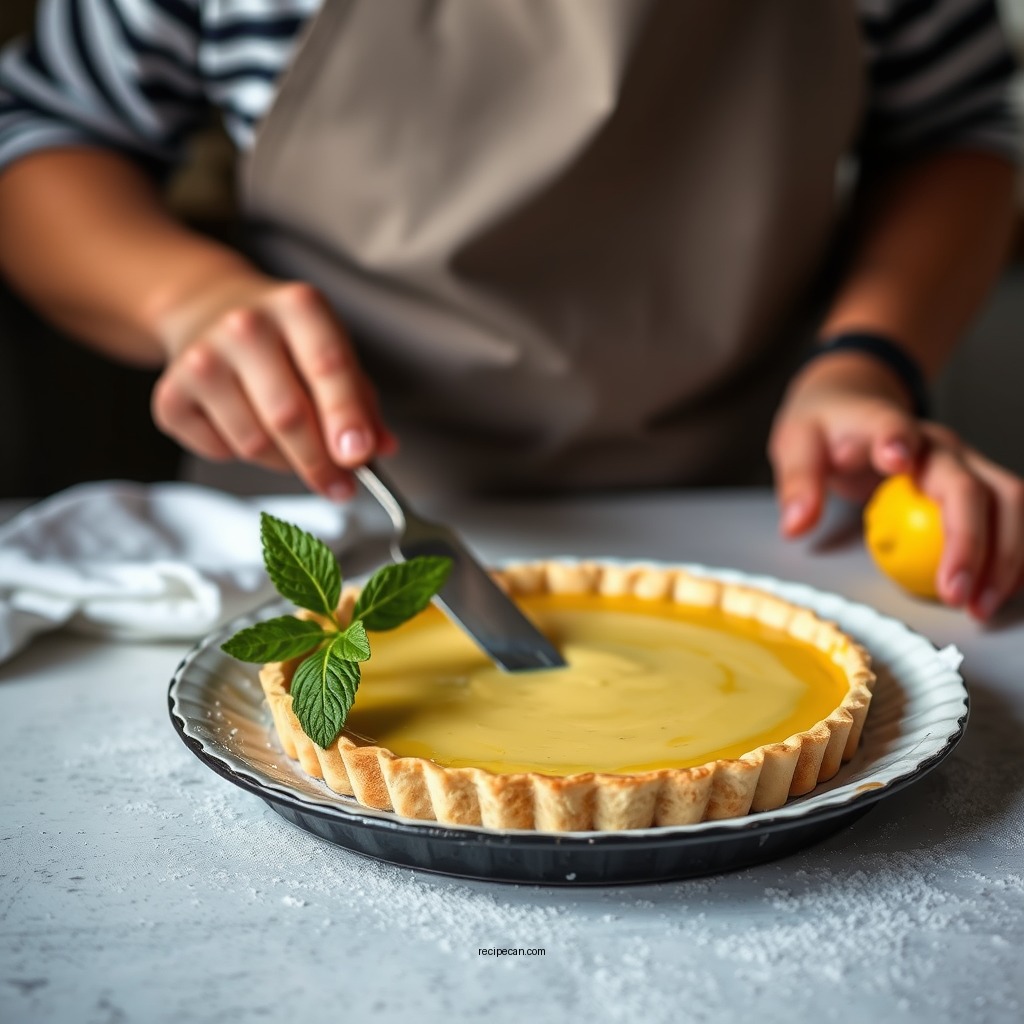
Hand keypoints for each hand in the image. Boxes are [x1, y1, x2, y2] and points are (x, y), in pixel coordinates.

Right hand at [151, 275, 395, 499]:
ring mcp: (202, 357)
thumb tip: (378, 448)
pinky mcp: (169, 392)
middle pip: (287, 416)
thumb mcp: (332, 351)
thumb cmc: (285, 340)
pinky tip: (242, 424)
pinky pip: (218, 450)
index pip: (327, 367)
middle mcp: (246, 325)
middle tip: (339, 485)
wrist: (209, 308)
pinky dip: (238, 454)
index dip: (345, 417)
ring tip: (288, 444)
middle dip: (319, 462)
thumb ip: (361, 402)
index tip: (358, 456)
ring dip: (282, 461)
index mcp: (298, 307)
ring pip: (254, 443)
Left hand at [768, 351, 1023, 617]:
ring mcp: (965, 461)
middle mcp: (937, 443)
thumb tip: (796, 525)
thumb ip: (797, 482)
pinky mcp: (979, 483)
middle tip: (954, 595)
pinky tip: (1001, 591)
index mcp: (884, 424)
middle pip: (969, 485)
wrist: (852, 404)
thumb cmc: (826, 427)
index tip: (895, 458)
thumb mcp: (796, 445)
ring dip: (1005, 557)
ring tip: (979, 607)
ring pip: (1009, 501)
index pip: (892, 428)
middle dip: (970, 543)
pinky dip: (1014, 555)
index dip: (897, 440)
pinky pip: (1011, 517)